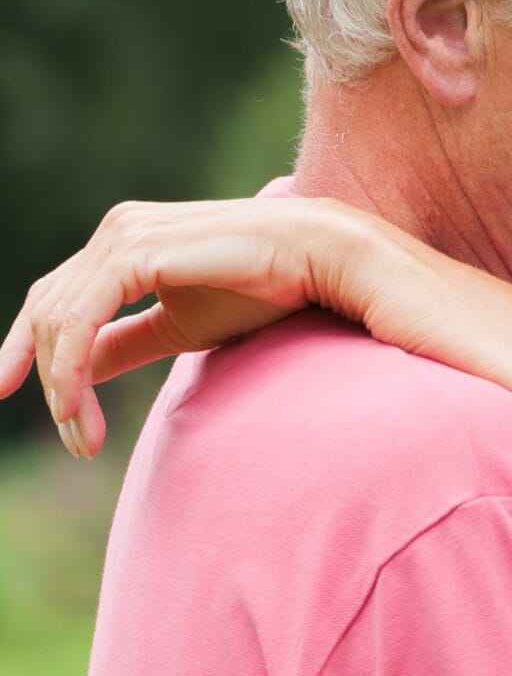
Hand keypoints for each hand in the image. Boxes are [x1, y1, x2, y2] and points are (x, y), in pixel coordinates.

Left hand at [0, 196, 384, 456]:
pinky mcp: (135, 252)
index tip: (4, 389)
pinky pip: (80, 318)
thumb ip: (127, 343)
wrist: (317, 258)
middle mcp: (115, 233)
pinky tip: (78, 409)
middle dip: (44, 379)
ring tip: (83, 439)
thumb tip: (82, 371)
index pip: (55, 297)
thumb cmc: (263, 290)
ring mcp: (123, 237)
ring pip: (59, 319)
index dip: (25, 346)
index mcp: (123, 246)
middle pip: (48, 310)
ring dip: (62, 389)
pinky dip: (71, 370)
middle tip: (76, 441)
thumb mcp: (181, 328)